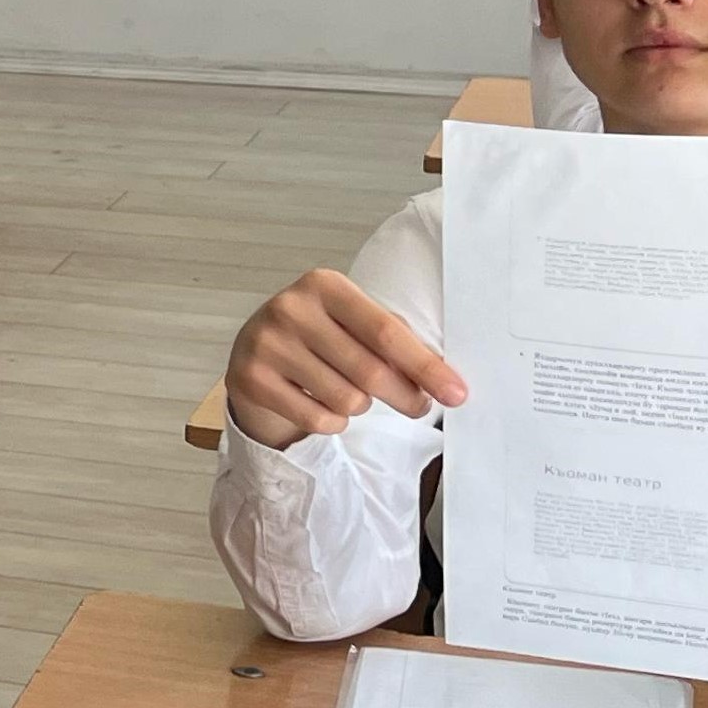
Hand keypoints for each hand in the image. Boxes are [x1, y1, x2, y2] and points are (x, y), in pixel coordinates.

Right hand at [222, 268, 466, 450]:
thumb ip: (391, 340)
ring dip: (360, 406)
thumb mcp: (351, 324)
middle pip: (370, 371)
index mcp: (324, 285)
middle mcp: (291, 309)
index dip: (425, 366)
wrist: (253, 355)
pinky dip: (333, 421)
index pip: (386, 331)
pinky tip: (322, 404)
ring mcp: (267, 344)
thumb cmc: (318, 339)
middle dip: (405, 396)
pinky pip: (319, 419)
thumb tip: (443, 378)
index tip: (455, 393)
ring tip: (348, 392)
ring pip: (347, 400)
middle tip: (418, 406)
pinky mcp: (251, 379)